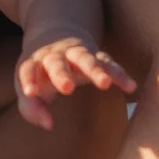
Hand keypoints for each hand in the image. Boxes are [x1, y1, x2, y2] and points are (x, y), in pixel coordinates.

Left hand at [16, 37, 135, 129]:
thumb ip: (31, 109)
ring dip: (94, 70)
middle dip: (61, 74)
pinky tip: (130, 86)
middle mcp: (56, 55)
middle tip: (66, 88)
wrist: (55, 33)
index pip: (28, 69)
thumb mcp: (28, 86)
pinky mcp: (96, 55)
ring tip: (104, 83)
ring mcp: (77, 53)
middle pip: (57, 62)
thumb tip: (48, 125)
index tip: (31, 92)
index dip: (29, 80)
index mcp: (35, 62)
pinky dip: (118, 73)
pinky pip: (108, 63)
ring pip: (85, 58)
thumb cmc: (41, 71)